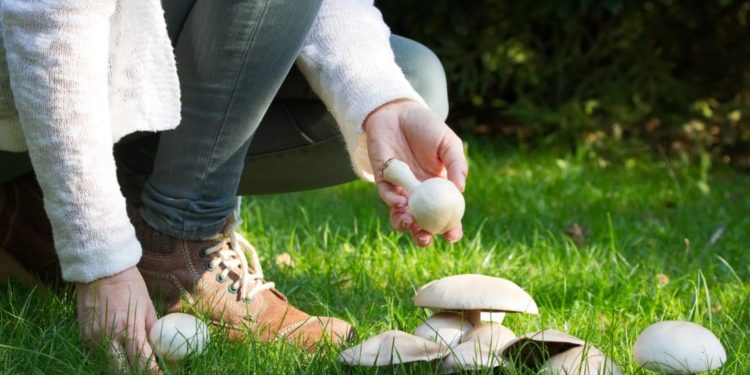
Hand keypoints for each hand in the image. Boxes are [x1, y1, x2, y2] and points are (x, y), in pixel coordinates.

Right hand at [76, 266, 159, 372]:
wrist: (100, 270)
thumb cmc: (129, 286)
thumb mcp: (147, 306)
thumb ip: (153, 330)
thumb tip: (163, 349)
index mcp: (129, 328)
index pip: (143, 362)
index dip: (153, 373)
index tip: (161, 374)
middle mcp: (109, 337)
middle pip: (121, 371)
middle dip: (135, 373)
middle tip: (146, 370)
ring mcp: (93, 338)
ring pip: (107, 366)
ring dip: (121, 368)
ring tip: (132, 363)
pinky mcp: (83, 337)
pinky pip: (96, 356)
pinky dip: (109, 358)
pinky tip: (118, 353)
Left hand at [365, 99, 467, 246]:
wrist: (398, 112)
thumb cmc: (427, 128)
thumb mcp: (449, 144)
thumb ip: (456, 165)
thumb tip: (460, 189)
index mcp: (439, 188)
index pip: (445, 215)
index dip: (450, 228)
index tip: (453, 237)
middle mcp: (420, 194)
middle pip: (421, 222)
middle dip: (423, 236)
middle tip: (426, 238)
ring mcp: (401, 188)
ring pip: (400, 215)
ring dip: (404, 225)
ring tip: (410, 224)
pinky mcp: (384, 179)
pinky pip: (387, 195)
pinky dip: (392, 201)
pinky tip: (399, 202)